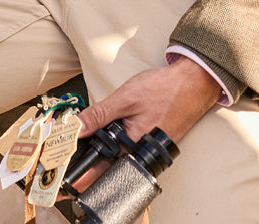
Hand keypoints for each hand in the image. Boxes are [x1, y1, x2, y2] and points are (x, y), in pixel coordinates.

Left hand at [70, 61, 221, 190]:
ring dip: (102, 150)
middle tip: (73, 152)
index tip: (67, 174)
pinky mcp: (150, 142)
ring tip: (87, 141)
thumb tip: (76, 127)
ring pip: (117, 157)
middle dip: (90, 161)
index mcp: (135, 148)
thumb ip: (99, 115)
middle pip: (109, 166)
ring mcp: (147, 150)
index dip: (82, 172)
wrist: (191, 84)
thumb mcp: (124, 98)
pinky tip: (107, 132)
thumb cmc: (164, 90)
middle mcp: (142, 154)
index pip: (103, 169)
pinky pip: (127, 148)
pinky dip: (114, 142)